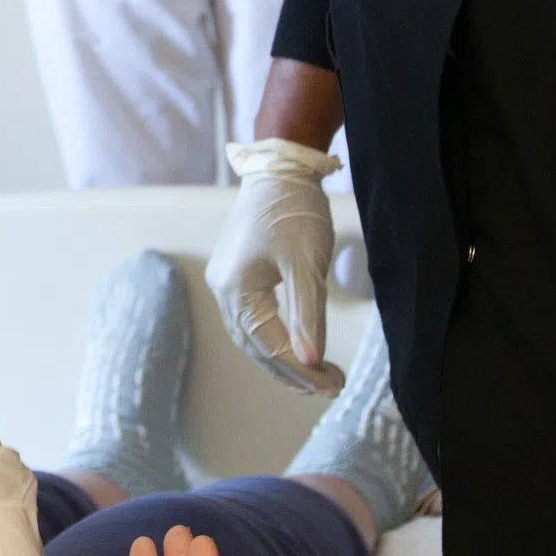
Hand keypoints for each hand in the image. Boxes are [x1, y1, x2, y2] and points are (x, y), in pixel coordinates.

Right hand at [207, 139, 342, 393]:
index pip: (270, 344)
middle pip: (255, 345)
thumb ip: (308, 316)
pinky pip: (250, 317)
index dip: (302, 369)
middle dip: (291, 370)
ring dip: (280, 357)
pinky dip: (272, 336)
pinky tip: (292, 344)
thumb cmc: (294, 212)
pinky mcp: (234, 272)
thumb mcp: (307, 266)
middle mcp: (222, 288)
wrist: (281, 169)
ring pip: (250, 334)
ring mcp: (225, 279)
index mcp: (236, 288)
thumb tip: (311, 362)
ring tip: (313, 374)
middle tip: (327, 387)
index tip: (333, 385)